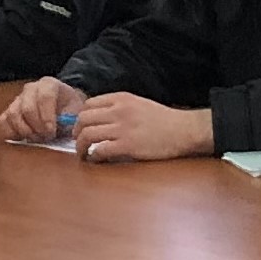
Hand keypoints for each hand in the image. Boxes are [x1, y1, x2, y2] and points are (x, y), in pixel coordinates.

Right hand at [0, 77, 82, 142]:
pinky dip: (11, 133)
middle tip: (46, 137)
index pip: (44, 97)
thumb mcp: (75, 111)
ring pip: (13, 115)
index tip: (52, 132)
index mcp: (48, 84)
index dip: (47, 116)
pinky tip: (23, 138)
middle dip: (36, 127)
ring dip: (24, 131)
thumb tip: (62, 128)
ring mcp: (17, 99)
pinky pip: (2, 122)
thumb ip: (70, 119)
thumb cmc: (69, 109)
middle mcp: (30, 89)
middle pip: (27, 108)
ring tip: (36, 138)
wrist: (62, 107)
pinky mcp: (8, 111)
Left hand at [67, 92, 211, 163]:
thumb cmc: (165, 120)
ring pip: (86, 134)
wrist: (184, 130)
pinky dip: (93, 156)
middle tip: (79, 141)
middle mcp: (119, 111)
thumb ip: (120, 108)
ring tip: (83, 154)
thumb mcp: (140, 104)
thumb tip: (102, 119)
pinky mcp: (127, 145)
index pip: (89, 104)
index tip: (83, 127)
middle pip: (83, 119)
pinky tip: (96, 160)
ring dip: (80, 146)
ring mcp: (122, 128)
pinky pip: (99, 150)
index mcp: (121, 99)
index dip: (81, 117)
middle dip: (76, 132)